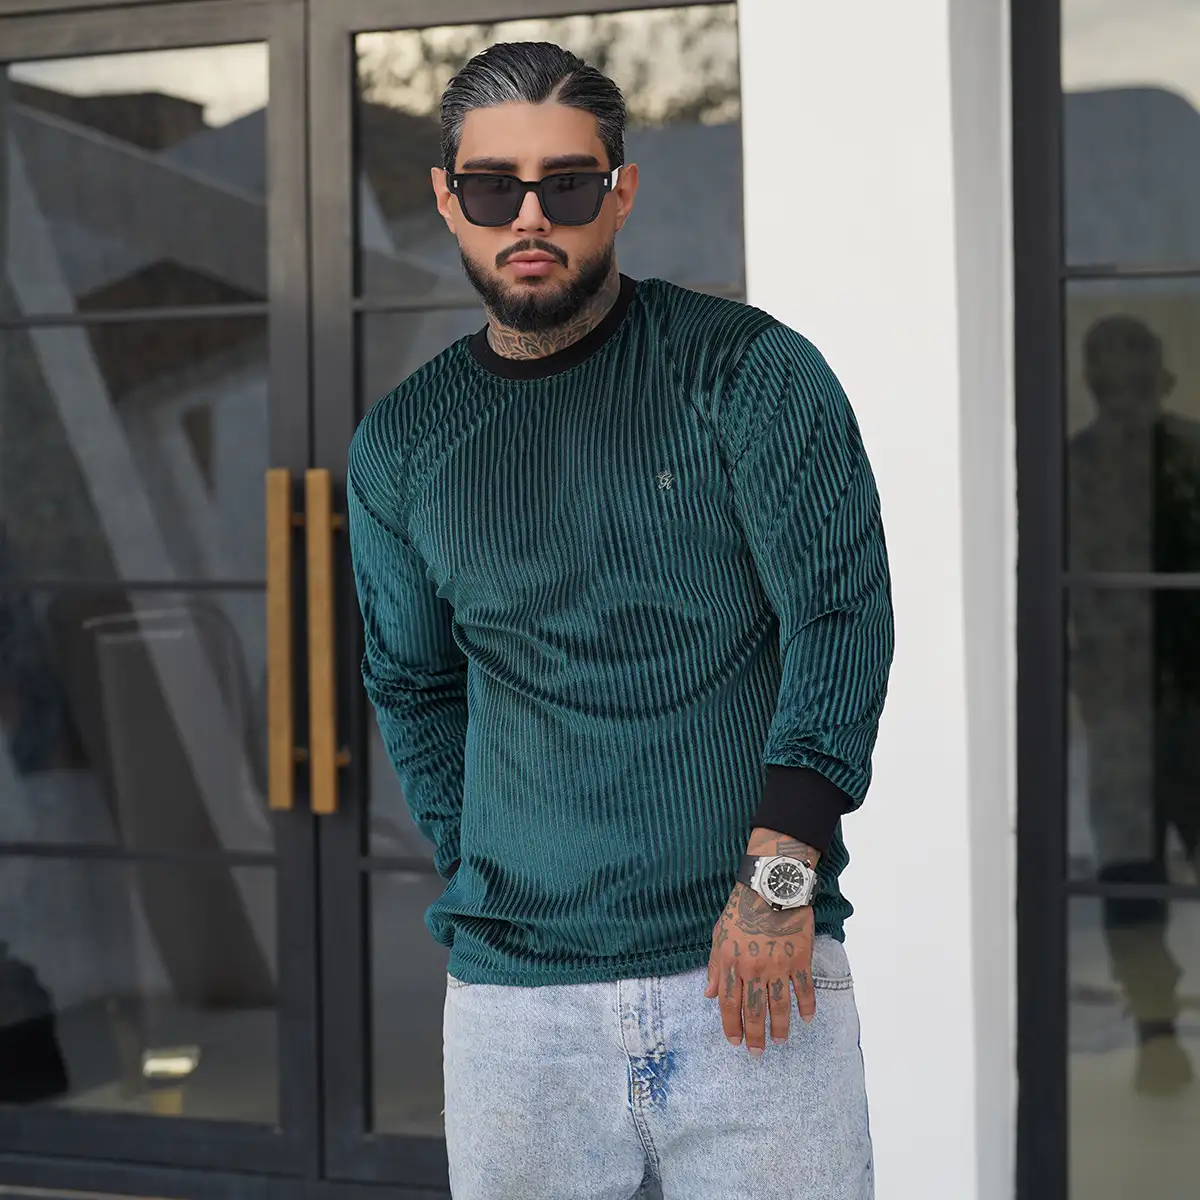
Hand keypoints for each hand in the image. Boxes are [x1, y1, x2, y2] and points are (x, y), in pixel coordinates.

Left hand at [704, 831, 818, 1055]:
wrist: (770, 886)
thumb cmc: (742, 908)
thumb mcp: (719, 934)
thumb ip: (715, 966)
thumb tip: (708, 994)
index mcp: (731, 963)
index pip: (729, 1004)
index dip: (730, 1025)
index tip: (734, 1041)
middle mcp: (753, 969)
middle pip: (753, 1011)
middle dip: (754, 1036)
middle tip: (756, 1053)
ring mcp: (778, 966)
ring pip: (779, 1007)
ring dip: (779, 1028)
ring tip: (779, 1041)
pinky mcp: (799, 959)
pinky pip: (805, 989)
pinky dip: (807, 1006)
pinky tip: (807, 1018)